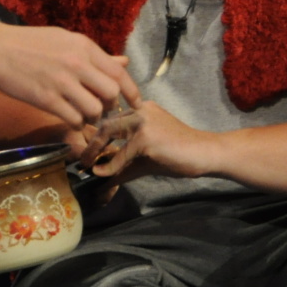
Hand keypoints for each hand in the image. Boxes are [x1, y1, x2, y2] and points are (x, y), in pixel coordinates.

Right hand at [0, 20, 140, 126]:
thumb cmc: (30, 43)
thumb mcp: (66, 40)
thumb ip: (96, 55)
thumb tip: (123, 63)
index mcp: (84, 47)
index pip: (119, 73)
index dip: (132, 91)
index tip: (136, 103)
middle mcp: (77, 64)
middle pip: (111, 94)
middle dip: (111, 105)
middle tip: (104, 108)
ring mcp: (62, 83)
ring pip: (95, 110)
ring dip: (93, 117)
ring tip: (83, 113)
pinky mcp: (47, 100)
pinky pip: (73, 119)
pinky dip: (75, 123)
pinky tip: (69, 118)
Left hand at [84, 101, 215, 179]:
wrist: (205, 153)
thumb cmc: (179, 154)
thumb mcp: (146, 157)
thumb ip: (124, 163)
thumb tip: (100, 178)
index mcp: (142, 109)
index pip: (111, 117)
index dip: (95, 133)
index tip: (86, 149)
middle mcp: (141, 109)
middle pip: (106, 122)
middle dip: (90, 141)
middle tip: (81, 160)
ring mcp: (144, 121)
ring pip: (109, 133)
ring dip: (94, 150)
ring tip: (86, 165)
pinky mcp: (146, 138)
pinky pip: (121, 154)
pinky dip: (110, 167)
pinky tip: (103, 175)